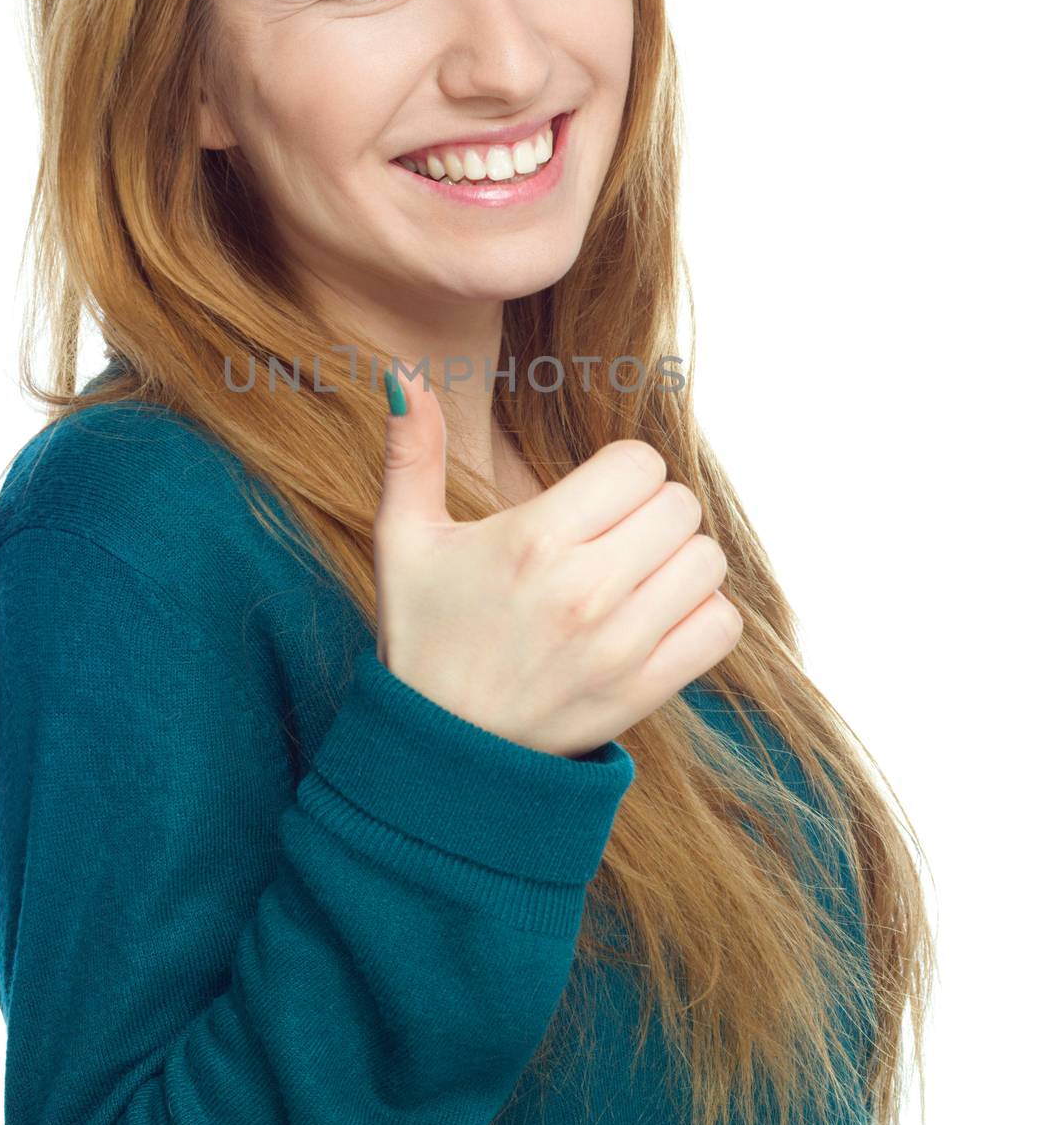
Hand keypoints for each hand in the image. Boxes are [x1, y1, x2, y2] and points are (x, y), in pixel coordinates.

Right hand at [373, 369, 742, 757]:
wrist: (436, 752)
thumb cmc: (422, 633)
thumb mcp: (404, 538)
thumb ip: (413, 450)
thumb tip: (405, 373)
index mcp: (532, 541)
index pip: (639, 464)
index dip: (620, 472)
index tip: (590, 499)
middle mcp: (584, 591)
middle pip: (680, 505)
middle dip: (650, 511)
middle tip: (610, 536)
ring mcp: (620, 646)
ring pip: (706, 562)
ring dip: (678, 560)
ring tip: (631, 575)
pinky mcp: (644, 692)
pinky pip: (720, 627)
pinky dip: (698, 614)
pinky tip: (653, 616)